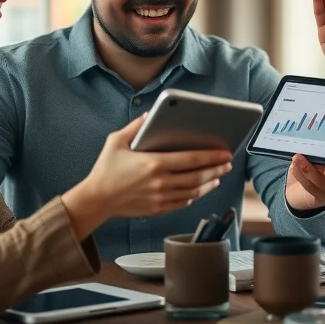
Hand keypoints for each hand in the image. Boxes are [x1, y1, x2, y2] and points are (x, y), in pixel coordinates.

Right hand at [63, 114, 233, 239]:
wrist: (96, 199)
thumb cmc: (106, 169)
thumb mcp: (116, 142)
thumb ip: (135, 127)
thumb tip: (150, 115)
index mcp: (153, 163)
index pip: (191, 158)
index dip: (212, 156)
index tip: (225, 153)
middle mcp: (160, 182)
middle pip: (197, 176)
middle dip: (216, 169)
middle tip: (228, 164)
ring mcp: (160, 197)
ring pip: (193, 191)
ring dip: (209, 183)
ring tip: (218, 175)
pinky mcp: (158, 209)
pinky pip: (183, 202)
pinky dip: (196, 195)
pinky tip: (201, 188)